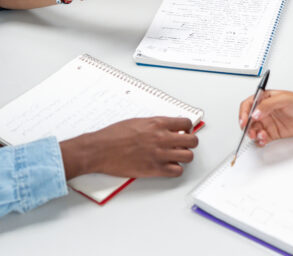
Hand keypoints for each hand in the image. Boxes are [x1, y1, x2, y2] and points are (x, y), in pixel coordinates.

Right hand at [60, 116, 197, 178]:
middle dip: (190, 143)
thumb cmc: (114, 135)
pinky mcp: (154, 169)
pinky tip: (168, 167)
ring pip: (188, 157)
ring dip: (184, 157)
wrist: (100, 149)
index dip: (187, 128)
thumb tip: (166, 128)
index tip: (184, 131)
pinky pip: (177, 171)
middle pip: (192, 141)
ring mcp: (159, 154)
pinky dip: (175, 170)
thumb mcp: (137, 121)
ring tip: (176, 156)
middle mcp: (161, 138)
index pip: (186, 123)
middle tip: (183, 145)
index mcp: (157, 123)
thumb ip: (154, 124)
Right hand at [238, 90, 292, 144]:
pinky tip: (264, 140)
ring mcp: (269, 122)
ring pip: (254, 130)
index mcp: (265, 99)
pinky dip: (260, 141)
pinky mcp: (273, 133)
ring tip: (260, 136)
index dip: (243, 113)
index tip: (244, 121)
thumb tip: (255, 113)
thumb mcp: (284, 99)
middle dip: (247, 127)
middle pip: (248, 119)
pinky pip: (262, 138)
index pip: (248, 105)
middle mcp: (265, 111)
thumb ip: (268, 105)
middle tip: (250, 132)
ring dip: (253, 134)